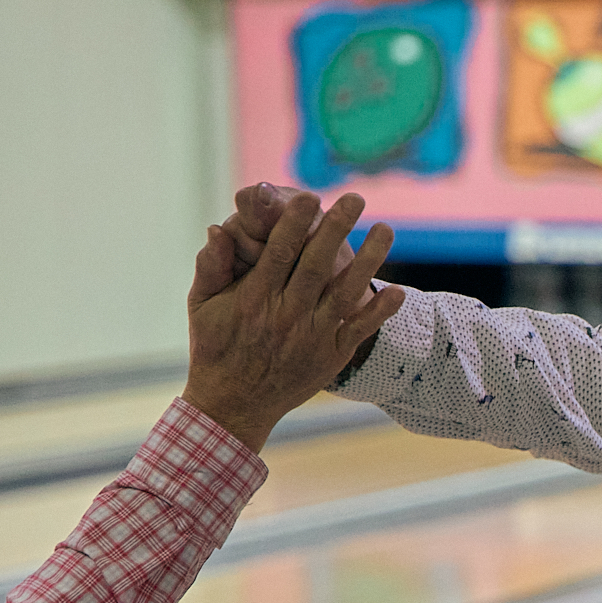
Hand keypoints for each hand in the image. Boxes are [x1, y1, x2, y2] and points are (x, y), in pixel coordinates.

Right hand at [183, 190, 400, 451]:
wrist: (235, 405)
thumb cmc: (216, 348)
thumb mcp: (201, 306)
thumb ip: (210, 266)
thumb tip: (218, 228)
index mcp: (254, 299)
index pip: (277, 254)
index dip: (295, 225)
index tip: (311, 197)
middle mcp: (286, 316)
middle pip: (316, 266)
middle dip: (336, 230)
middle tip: (355, 198)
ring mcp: (312, 337)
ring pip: (344, 293)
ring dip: (369, 262)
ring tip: (386, 229)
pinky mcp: (332, 356)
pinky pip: (360, 330)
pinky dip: (380, 313)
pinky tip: (400, 292)